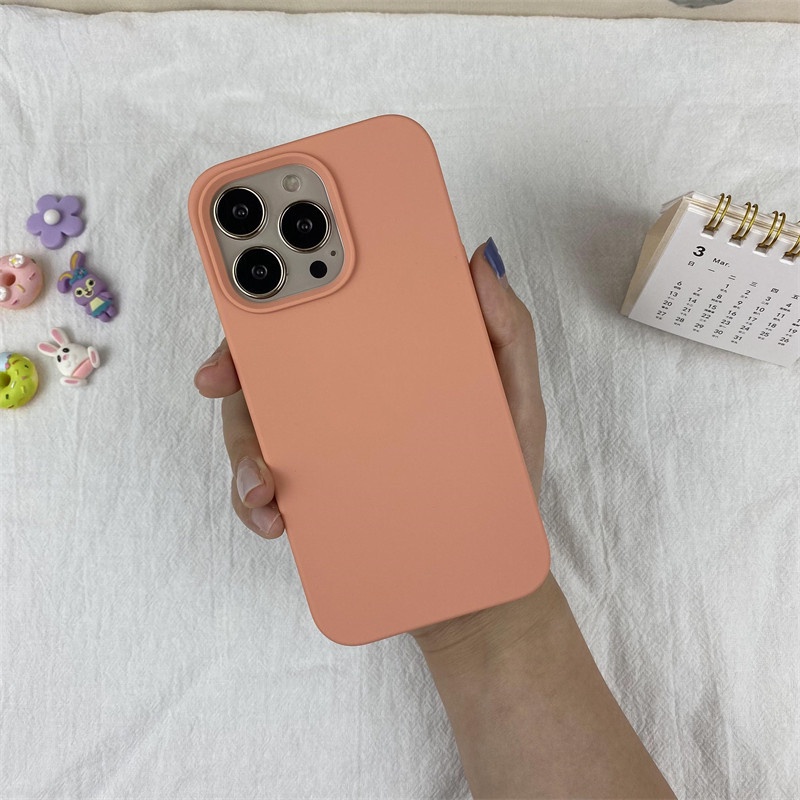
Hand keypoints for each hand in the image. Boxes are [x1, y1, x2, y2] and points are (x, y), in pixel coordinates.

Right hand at [193, 239, 549, 655]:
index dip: (283, 298)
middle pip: (275, 371)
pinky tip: (274, 516)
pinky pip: (265, 491)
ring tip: (262, 482)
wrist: (485, 576)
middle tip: (220, 380)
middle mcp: (348, 403)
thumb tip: (477, 261)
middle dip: (235, 370)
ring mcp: (326, 453)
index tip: (253, 295)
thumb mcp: (516, 402)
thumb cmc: (505, 481)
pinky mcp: (314, 499)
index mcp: (387, 365)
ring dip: (240, 446)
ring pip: (257, 430)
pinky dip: (254, 501)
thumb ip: (507, 332)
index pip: (327, 318)